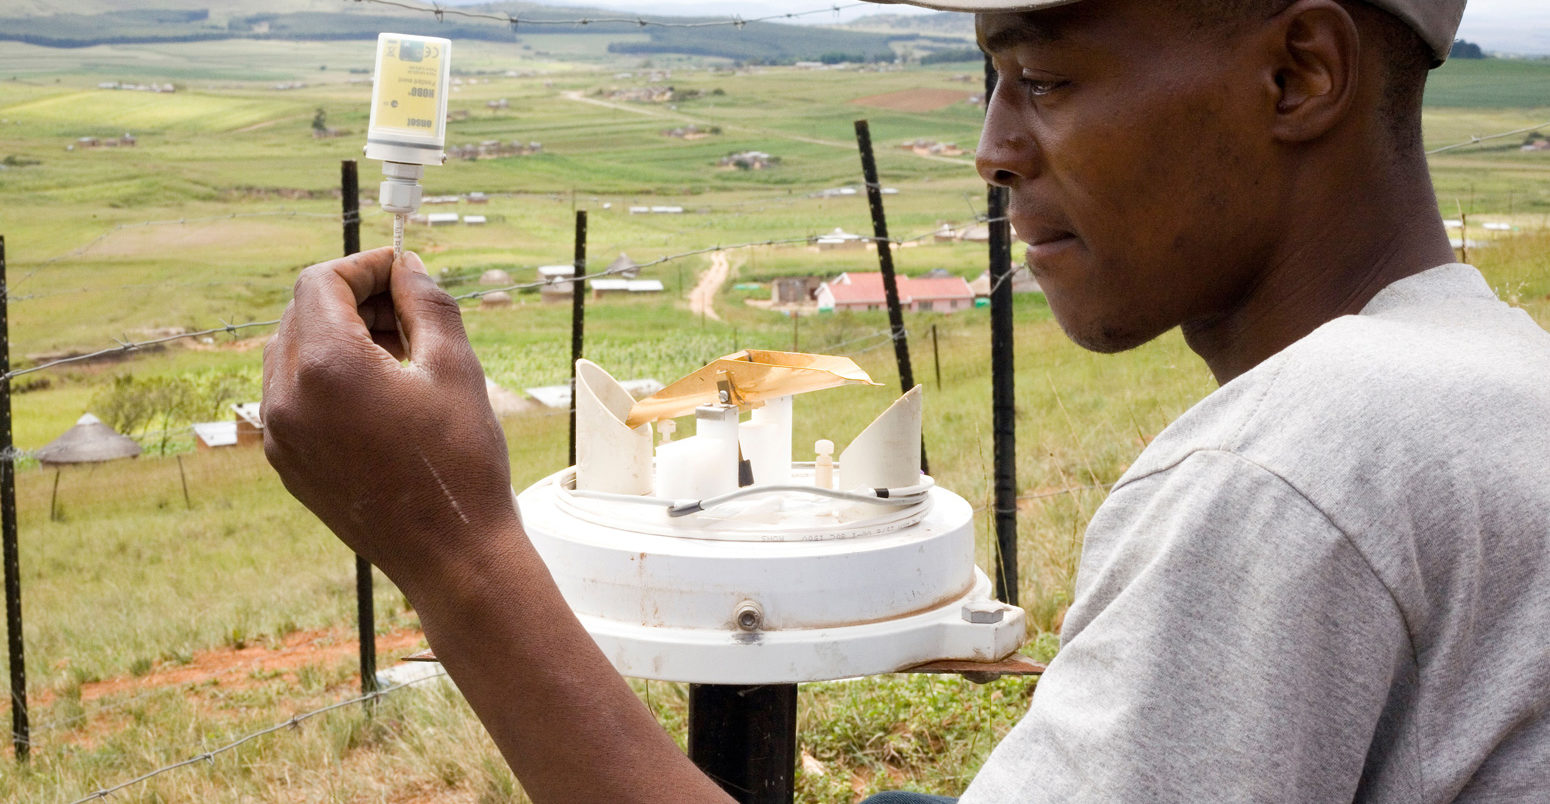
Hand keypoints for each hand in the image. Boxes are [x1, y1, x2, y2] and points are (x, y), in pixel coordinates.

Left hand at [261, 247, 516, 581]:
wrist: (452, 555)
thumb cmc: (462, 463)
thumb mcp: (456, 367)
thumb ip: (427, 303)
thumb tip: (407, 267)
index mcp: (326, 368)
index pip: (321, 283)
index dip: (364, 267)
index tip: (403, 273)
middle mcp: (287, 399)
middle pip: (302, 314)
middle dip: (353, 301)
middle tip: (409, 314)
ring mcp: (280, 435)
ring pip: (292, 353)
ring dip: (338, 337)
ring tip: (399, 356)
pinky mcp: (287, 462)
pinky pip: (293, 396)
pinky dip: (327, 378)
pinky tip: (380, 395)